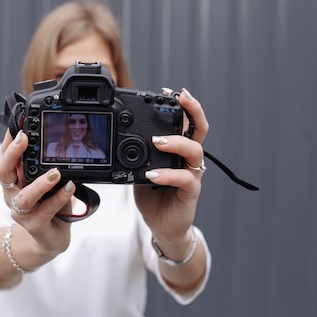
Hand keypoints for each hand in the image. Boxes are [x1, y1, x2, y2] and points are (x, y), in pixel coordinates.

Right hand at [0, 131, 73, 255]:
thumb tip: (58, 142)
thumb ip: (48, 166)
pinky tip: (69, 187)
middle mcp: (12, 194)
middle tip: (24, 138)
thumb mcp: (48, 182)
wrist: (50, 238)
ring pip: (24, 197)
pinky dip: (59, 197)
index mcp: (14, 180)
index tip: (18, 125)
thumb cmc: (49, 205)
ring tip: (55, 173)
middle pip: (3, 172)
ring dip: (39, 183)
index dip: (9, 140)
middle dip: (12, 154)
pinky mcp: (34, 226)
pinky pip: (46, 210)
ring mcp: (21, 212)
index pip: (6, 156)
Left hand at [133, 88, 208, 242]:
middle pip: (199, 129)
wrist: (162, 225)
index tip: (168, 91)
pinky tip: (153, 174)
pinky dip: (168, 174)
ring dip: (176, 142)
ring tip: (158, 141)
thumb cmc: (153, 195)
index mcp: (178, 149)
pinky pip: (184, 179)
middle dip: (192, 110)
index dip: (181, 105)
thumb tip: (117, 137)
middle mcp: (189, 159)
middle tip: (180, 99)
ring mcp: (192, 174)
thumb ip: (136, 153)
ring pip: (194, 151)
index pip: (185, 122)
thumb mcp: (141, 168)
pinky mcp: (191, 191)